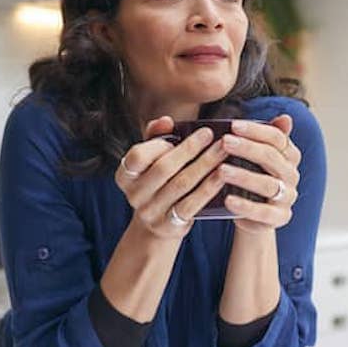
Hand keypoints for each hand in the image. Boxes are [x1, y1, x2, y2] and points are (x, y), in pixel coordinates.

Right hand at [115, 116, 228, 238]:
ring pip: (181, 184)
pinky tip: (222, 175)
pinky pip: (192, 204)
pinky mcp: (170, 226)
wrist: (158, 224)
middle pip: (163, 168)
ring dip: (205, 165)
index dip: (159, 145)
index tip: (180, 134)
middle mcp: (134, 195)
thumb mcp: (152, 160)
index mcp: (125, 175)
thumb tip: (166, 120)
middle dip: (190, 149)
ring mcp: (151, 212)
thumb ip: (156, 137)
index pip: (137, 156)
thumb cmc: (159, 182)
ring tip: (222, 151)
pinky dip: (208, 188)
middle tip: (210, 135)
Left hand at [219, 114, 301, 234]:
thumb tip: (286, 117)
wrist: (255, 215)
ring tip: (221, 170)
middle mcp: (292, 175)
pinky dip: (245, 206)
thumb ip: (266, 138)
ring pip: (268, 184)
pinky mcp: (279, 217)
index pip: (278, 138)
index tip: (233, 125)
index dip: (256, 130)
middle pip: (272, 158)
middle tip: (224, 142)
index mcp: (290, 156)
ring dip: (244, 176)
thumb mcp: (258, 158)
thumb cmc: (254, 179)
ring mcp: (288, 197)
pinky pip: (263, 212)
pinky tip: (228, 199)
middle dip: (247, 148)